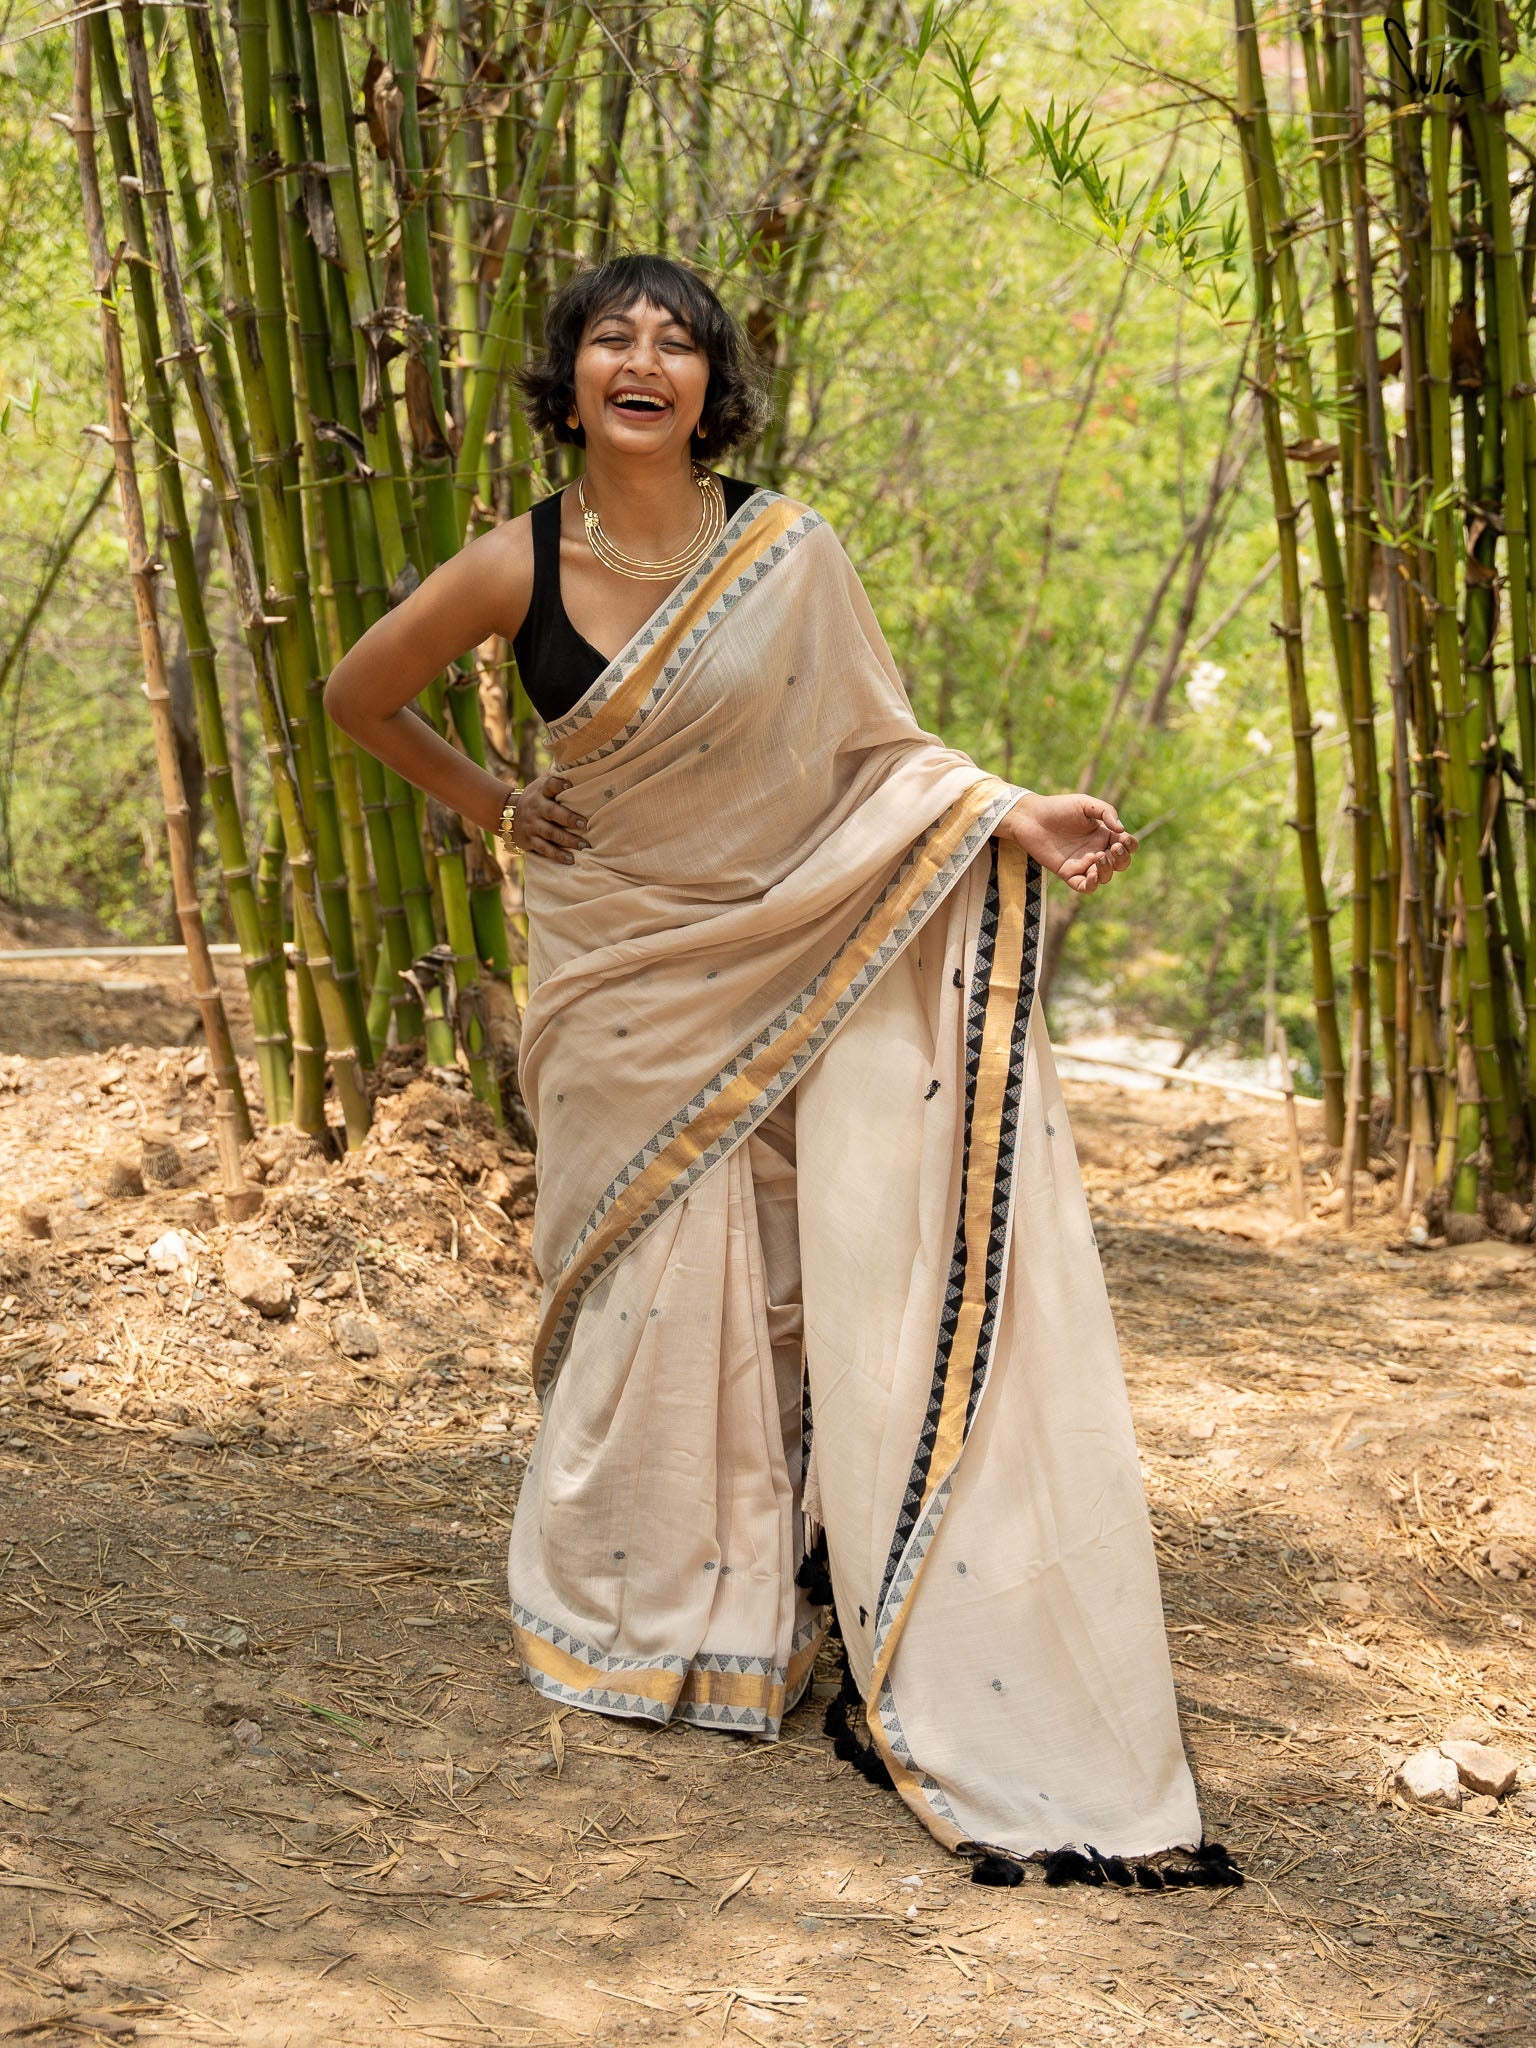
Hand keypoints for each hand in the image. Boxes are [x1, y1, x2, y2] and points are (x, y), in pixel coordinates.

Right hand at [511, 773, 590, 863]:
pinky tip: (570, 860)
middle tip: (585, 825)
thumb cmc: (535, 798)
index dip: (558, 784)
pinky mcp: (529, 840)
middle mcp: (535, 808)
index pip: (549, 785)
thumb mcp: (541, 785)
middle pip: (552, 813)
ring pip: (550, 833)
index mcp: (540, 792)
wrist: (505, 813)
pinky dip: (557, 855)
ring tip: (584, 846)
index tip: (569, 784)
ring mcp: (531, 825)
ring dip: (567, 840)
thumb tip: (578, 761)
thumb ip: (556, 778)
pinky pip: (544, 849)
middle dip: (568, 818)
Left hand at [1000, 792, 1136, 894]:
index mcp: (1104, 834)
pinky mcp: (1068, 873)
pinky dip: (1092, 885)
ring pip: (1105, 876)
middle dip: (1122, 859)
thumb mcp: (1085, 804)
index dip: (1130, 845)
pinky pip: (1085, 887)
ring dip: (1107, 870)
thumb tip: (1121, 831)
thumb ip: (1106, 812)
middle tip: (1112, 849)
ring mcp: (1082, 863)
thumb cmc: (1058, 807)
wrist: (1031, 817)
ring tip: (1098, 857)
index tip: (1121, 840)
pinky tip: (1091, 875)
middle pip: (1120, 863)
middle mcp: (1096, 850)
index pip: (1127, 845)